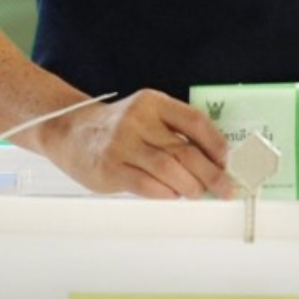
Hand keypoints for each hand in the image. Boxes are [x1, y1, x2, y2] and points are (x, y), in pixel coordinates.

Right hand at [38, 89, 234, 198]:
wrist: (70, 132)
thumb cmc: (117, 129)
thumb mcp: (147, 117)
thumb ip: (175, 134)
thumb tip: (214, 163)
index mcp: (153, 103)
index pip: (195, 121)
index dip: (217, 145)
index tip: (228, 162)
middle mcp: (137, 120)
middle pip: (185, 151)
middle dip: (212, 174)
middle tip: (225, 188)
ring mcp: (122, 144)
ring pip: (169, 170)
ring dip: (190, 186)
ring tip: (196, 192)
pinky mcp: (110, 168)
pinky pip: (148, 186)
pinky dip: (167, 194)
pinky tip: (172, 195)